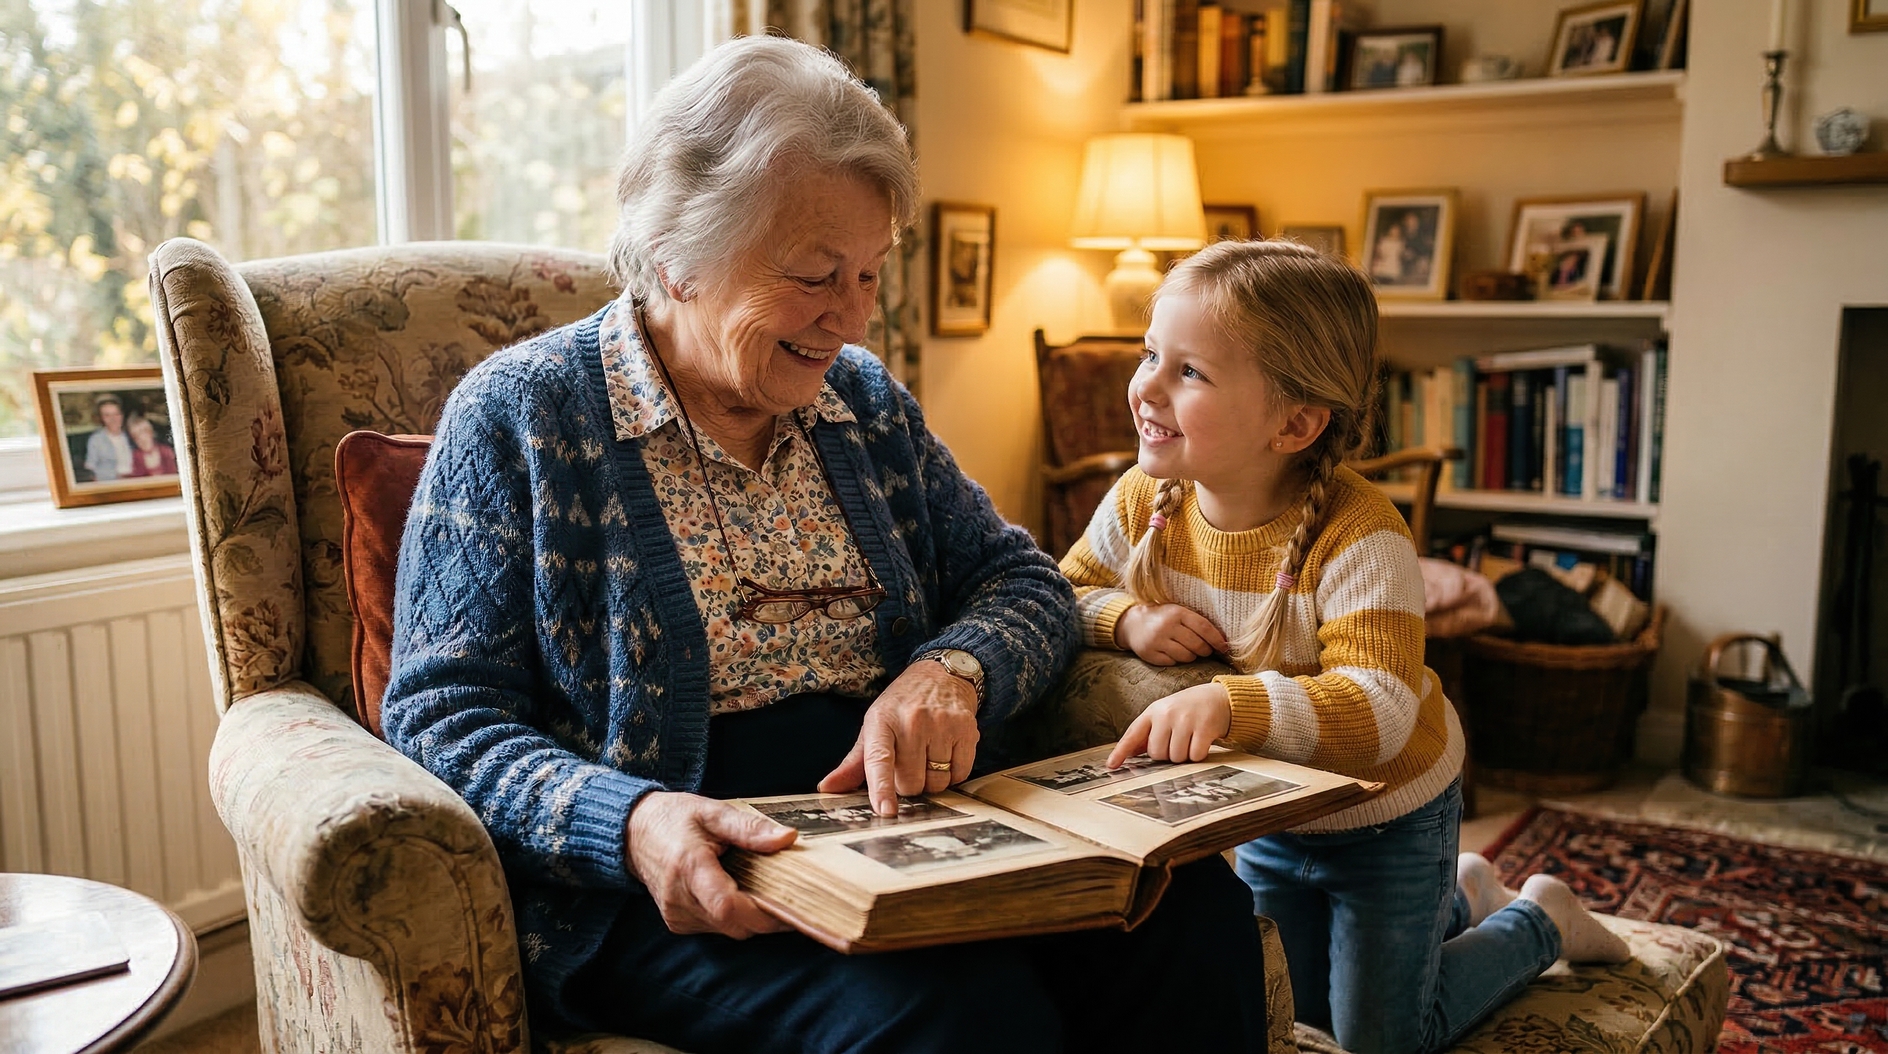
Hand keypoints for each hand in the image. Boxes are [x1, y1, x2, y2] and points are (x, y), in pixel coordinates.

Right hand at [626, 791, 797, 937]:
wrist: (634, 832)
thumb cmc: (674, 818)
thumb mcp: (712, 811)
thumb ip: (749, 828)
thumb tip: (787, 839)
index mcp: (689, 867)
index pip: (727, 905)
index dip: (763, 912)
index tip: (792, 902)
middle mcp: (679, 898)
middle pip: (735, 925)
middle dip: (767, 916)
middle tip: (792, 894)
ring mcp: (676, 914)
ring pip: (729, 930)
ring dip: (752, 916)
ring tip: (767, 889)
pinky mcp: (678, 922)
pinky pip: (717, 927)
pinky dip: (735, 916)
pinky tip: (741, 893)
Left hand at [819, 659, 979, 814]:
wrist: (940, 675)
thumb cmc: (902, 706)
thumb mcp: (874, 726)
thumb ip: (854, 762)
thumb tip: (828, 788)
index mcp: (881, 720)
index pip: (879, 760)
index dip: (882, 788)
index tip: (886, 810)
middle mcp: (912, 720)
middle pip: (911, 783)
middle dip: (909, 782)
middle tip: (909, 761)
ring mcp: (941, 724)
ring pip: (936, 782)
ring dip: (932, 779)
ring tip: (929, 754)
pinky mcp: (966, 729)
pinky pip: (960, 774)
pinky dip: (953, 773)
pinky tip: (947, 753)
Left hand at [1106, 682, 1232, 768]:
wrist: (1219, 697)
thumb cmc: (1187, 709)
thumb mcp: (1164, 714)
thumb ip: (1148, 732)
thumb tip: (1129, 753)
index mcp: (1153, 711)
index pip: (1133, 734)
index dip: (1121, 751)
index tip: (1111, 765)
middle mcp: (1167, 714)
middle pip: (1157, 753)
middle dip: (1166, 754)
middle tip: (1177, 741)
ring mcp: (1185, 720)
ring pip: (1176, 757)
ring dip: (1184, 755)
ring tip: (1189, 739)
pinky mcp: (1204, 728)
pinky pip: (1195, 756)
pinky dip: (1199, 755)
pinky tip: (1202, 741)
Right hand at [1115, 603, 1227, 664]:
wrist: (1132, 623)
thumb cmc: (1163, 617)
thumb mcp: (1178, 612)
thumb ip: (1197, 622)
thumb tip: (1223, 640)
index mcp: (1177, 612)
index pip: (1204, 627)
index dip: (1217, 639)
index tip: (1224, 647)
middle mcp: (1167, 626)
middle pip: (1197, 645)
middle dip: (1205, 650)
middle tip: (1205, 650)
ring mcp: (1157, 641)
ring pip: (1186, 656)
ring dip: (1191, 656)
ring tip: (1187, 650)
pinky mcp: (1150, 654)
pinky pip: (1172, 663)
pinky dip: (1176, 660)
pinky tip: (1173, 653)